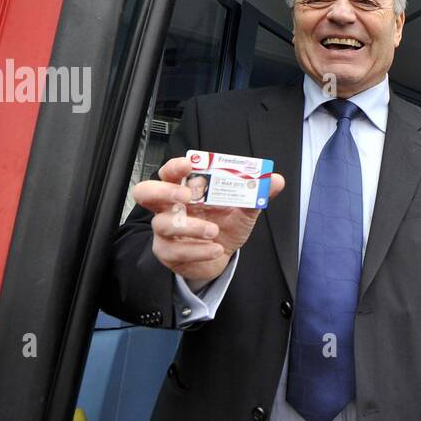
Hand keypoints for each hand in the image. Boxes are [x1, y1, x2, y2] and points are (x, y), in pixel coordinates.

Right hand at [132, 155, 285, 283]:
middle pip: (145, 192)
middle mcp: (168, 207)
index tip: (189, 164)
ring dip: (191, 226)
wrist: (220, 256)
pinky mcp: (168, 253)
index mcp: (183, 189)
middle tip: (187, 195)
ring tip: (214, 230)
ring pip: (163, 224)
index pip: (169, 172)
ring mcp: (164, 231)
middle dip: (164, 191)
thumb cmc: (224, 226)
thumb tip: (275, 179)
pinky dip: (199, 250)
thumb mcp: (243, 210)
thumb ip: (255, 194)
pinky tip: (216, 249)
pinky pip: (176, 251)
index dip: (175, 166)